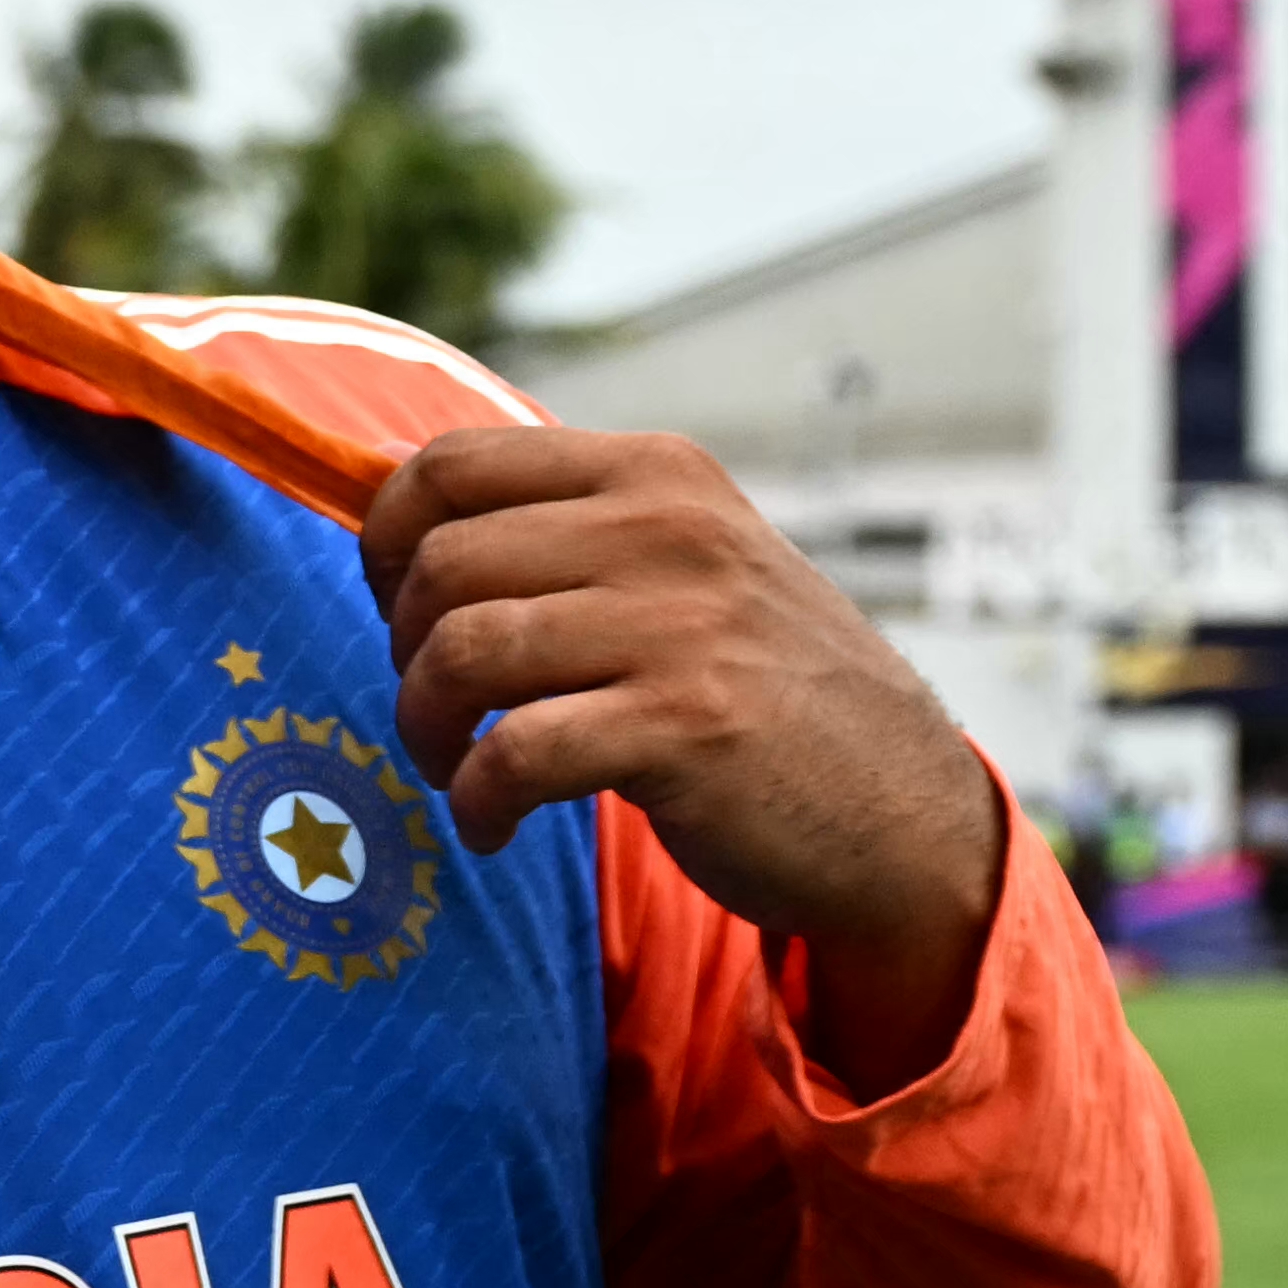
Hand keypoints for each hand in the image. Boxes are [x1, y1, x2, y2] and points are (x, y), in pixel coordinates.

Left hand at [356, 424, 1013, 1090]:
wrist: (900, 808)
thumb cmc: (758, 690)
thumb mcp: (684, 569)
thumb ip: (567, 534)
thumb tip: (390, 522)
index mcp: (655, 474)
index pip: (452, 462)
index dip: (387, 542)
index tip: (398, 611)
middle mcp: (669, 530)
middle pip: (441, 565)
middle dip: (403, 652)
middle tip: (437, 711)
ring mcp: (683, 626)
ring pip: (462, 652)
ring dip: (425, 729)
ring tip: (455, 769)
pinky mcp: (686, 728)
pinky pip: (511, 752)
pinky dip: (475, 801)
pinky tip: (493, 824)